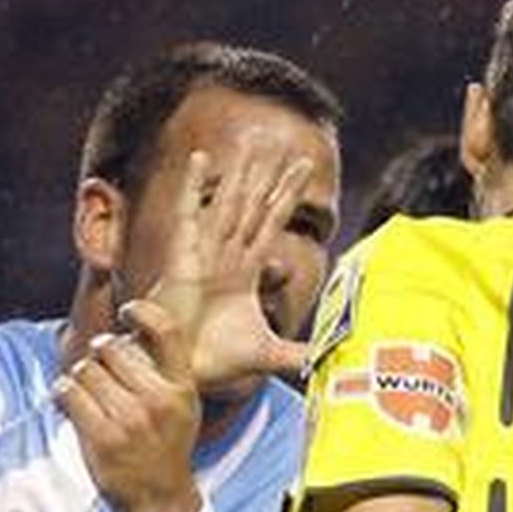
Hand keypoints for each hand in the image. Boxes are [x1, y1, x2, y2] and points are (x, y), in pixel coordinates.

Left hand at [56, 300, 202, 511]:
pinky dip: (63, 395)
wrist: (160, 501)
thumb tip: (122, 333)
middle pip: (108, 349)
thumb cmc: (165, 448)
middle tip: (101, 378)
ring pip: (84, 370)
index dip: (142, 312)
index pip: (166, 331)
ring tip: (88, 398)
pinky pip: (67, 392)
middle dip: (98, 358)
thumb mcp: (181, 408)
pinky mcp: (103, 437)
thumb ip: (162, 373)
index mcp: (182, 389)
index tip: (127, 312)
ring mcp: (130, 420)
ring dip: (78, 380)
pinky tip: (72, 407)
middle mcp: (158, 400)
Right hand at [148, 144, 314, 388]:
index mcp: (245, 272)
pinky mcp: (183, 258)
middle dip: (264, 174)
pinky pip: (189, 215)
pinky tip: (200, 158)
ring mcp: (204, 254)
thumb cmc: (215, 361)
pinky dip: (193, 187)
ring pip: (227, 204)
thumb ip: (298, 355)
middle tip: (275, 141)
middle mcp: (225, 257)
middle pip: (251, 205)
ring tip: (251, 142)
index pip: (271, 223)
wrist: (182, 370)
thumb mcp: (267, 355)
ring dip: (239, 173)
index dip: (286, 194)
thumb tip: (330, 359)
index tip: (302, 166)